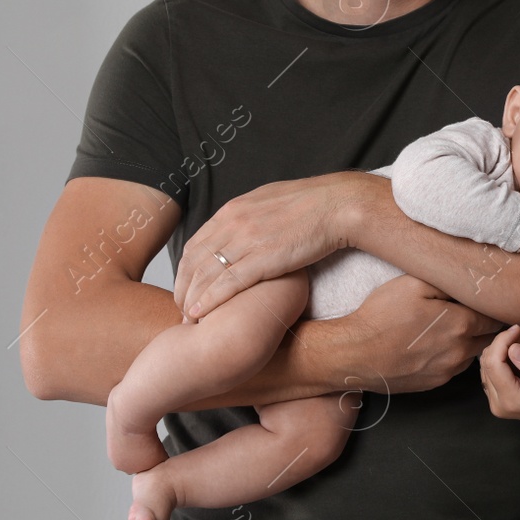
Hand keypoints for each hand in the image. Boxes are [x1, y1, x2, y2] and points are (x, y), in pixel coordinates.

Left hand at [174, 172, 376, 319]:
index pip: (197, 243)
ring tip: (186, 317)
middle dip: (183, 287)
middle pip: (194, 260)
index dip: (185, 269)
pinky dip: (209, 299)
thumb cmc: (314, 205)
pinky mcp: (264, 258)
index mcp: (235, 209)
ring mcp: (247, 240)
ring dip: (191, 298)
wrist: (339, 205)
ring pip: (206, 274)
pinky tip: (199, 313)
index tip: (185, 287)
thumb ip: (252, 216)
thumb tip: (245, 226)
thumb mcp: (271, 202)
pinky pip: (227, 283)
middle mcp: (234, 223)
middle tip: (180, 307)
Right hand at [341, 274, 502, 393]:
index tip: (490, 302)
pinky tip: (435, 345)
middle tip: (474, 314)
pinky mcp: (434, 383)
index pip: (494, 318)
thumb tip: (471, 283)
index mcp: (460, 325)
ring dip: (469, 343)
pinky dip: (453, 356)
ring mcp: (448, 371)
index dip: (493, 309)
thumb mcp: (414, 284)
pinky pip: (455, 368)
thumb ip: (448, 282)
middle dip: (486, 326)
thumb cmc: (381, 316)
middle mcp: (460, 351)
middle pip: (488, 339)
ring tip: (451, 329)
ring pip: (473, 354)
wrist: (355, 354)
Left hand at [479, 324, 519, 427]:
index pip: (493, 363)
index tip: (519, 328)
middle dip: (509, 342)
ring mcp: (498, 398)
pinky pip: (496, 366)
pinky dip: (510, 354)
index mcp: (511, 401)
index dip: (503, 340)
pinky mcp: (502, 393)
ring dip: (509, 346)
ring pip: (490, 360)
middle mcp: (499, 402)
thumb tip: (513, 349)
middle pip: (489, 359)